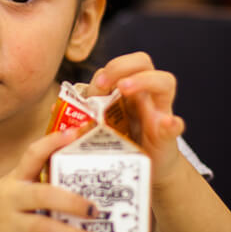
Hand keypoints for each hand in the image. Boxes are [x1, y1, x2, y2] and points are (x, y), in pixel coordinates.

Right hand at [0, 129, 99, 231]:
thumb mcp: (11, 184)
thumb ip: (38, 175)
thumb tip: (73, 160)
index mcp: (15, 181)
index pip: (32, 155)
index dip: (51, 143)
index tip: (73, 132)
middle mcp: (11, 200)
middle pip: (42, 196)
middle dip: (71, 202)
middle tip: (94, 210)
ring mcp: (6, 226)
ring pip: (40, 229)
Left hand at [85, 52, 184, 184]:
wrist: (143, 169)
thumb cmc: (120, 143)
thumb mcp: (97, 126)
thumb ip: (81, 114)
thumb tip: (55, 106)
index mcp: (126, 90)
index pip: (121, 65)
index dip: (107, 70)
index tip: (94, 88)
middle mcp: (145, 95)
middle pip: (143, 62)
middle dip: (121, 66)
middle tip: (102, 85)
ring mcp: (159, 112)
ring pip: (165, 82)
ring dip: (144, 80)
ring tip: (125, 88)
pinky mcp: (168, 136)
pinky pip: (175, 125)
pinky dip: (172, 123)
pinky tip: (167, 123)